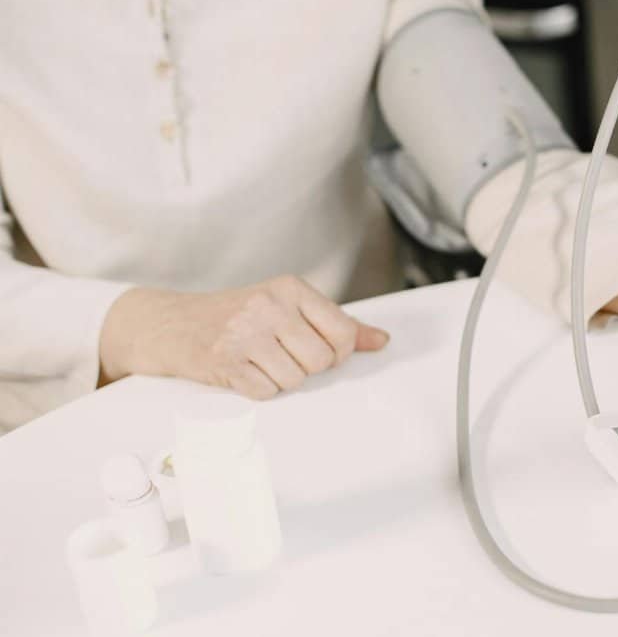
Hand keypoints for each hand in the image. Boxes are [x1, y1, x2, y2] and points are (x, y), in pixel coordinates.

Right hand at [99, 275, 388, 398]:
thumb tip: (382, 341)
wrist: (171, 323)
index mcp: (291, 288)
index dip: (338, 352)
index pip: (344, 333)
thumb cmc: (239, 315)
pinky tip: (245, 372)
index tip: (318, 350)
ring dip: (281, 380)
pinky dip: (259, 390)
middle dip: (307, 368)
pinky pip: (266, 392)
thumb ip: (336, 323)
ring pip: (295, 379)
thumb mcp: (288, 307)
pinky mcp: (224, 361)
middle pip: (322, 360)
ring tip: (261, 362)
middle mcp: (269, 306)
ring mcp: (244, 333)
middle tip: (282, 356)